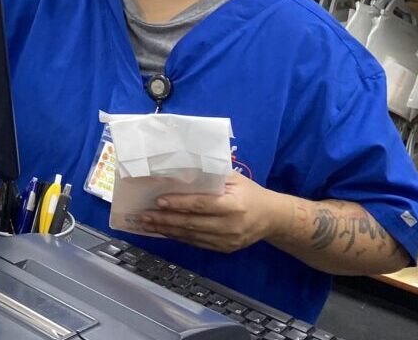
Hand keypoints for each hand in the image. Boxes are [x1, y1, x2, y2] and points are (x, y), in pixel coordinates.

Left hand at [134, 174, 289, 252]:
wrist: (273, 218)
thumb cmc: (250, 192)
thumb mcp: (235, 179)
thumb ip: (212, 174)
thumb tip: (182, 167)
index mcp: (234, 205)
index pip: (201, 205)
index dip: (179, 204)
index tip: (160, 201)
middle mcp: (230, 225)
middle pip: (192, 223)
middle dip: (166, 220)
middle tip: (144, 215)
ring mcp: (228, 241)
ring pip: (192, 236)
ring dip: (167, 230)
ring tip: (147, 224)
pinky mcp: (224, 249)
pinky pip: (197, 243)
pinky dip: (178, 237)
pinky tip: (164, 231)